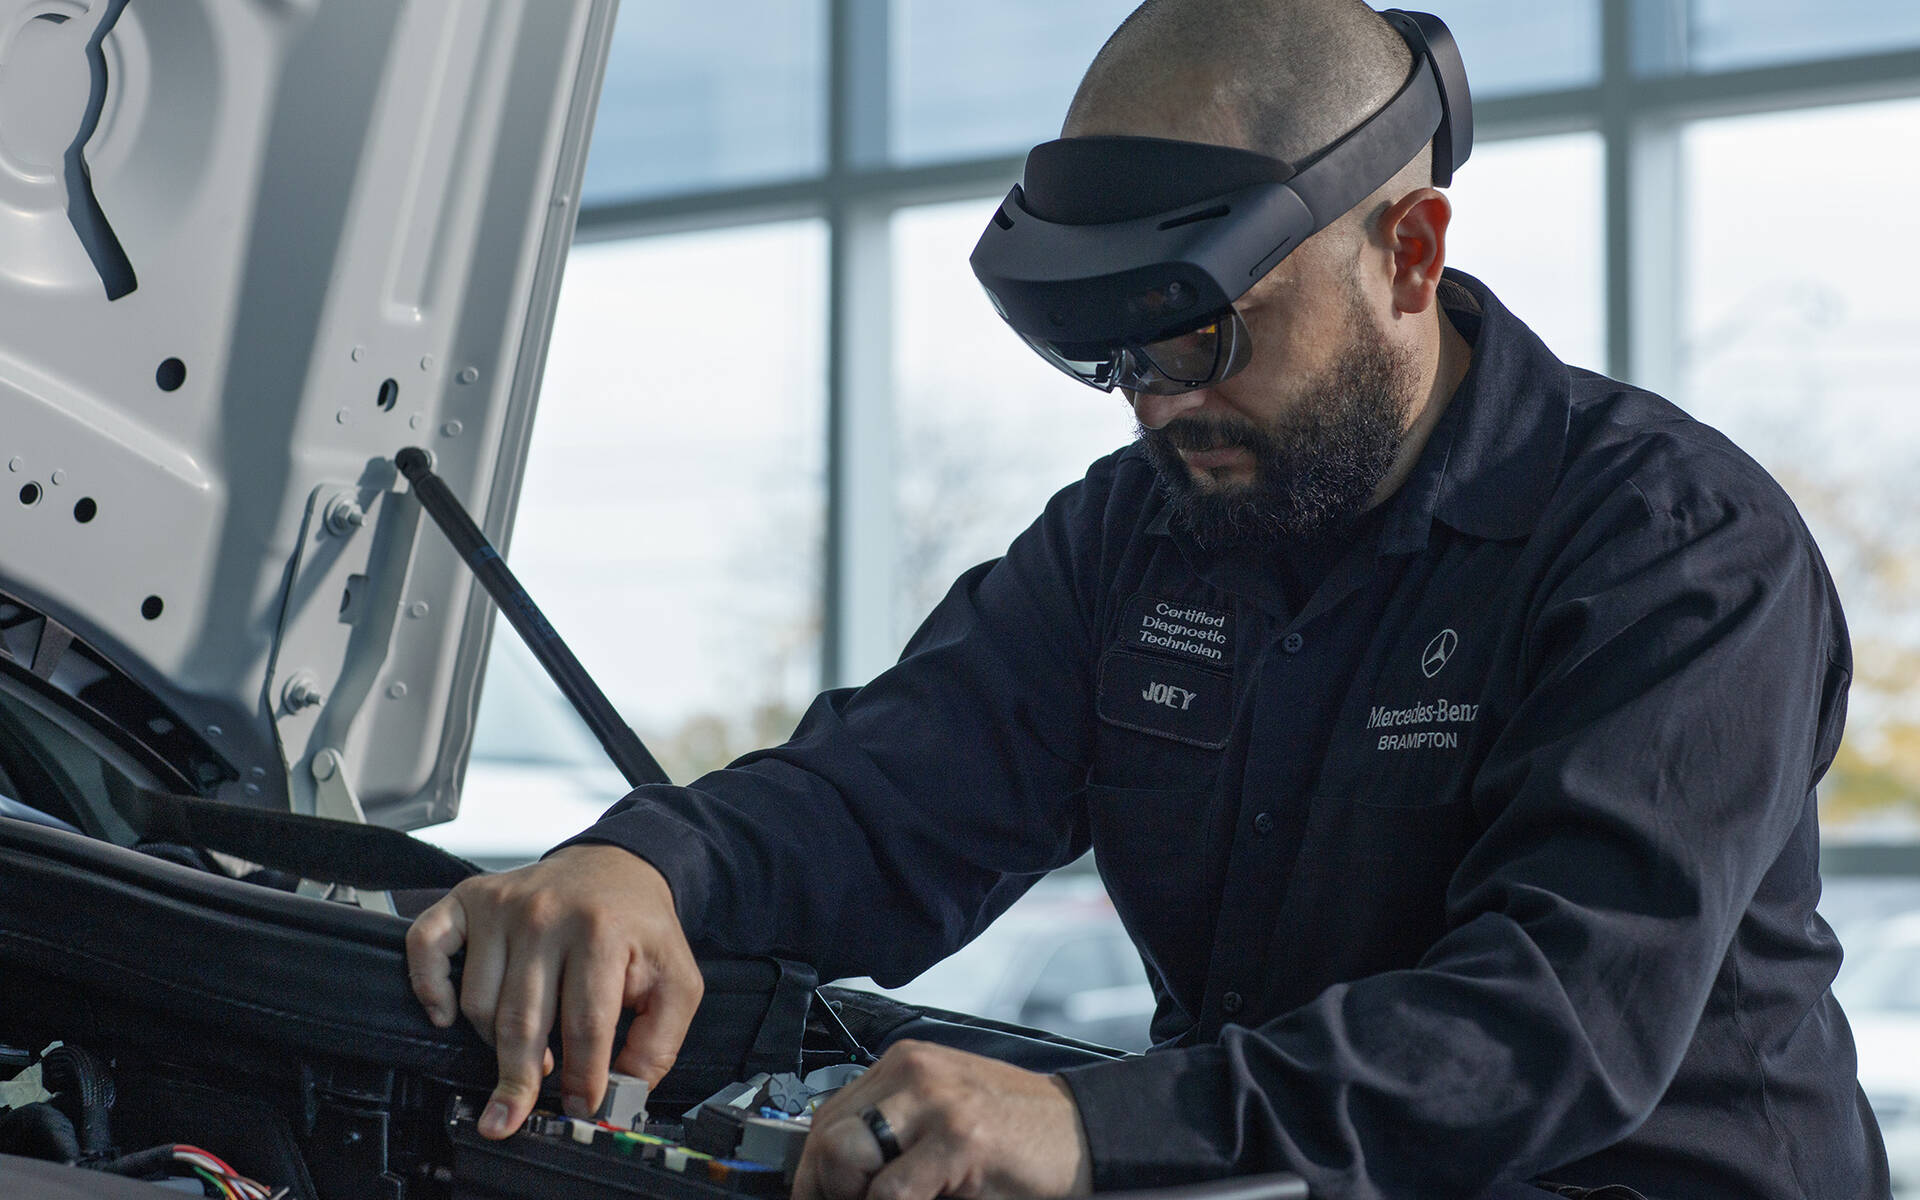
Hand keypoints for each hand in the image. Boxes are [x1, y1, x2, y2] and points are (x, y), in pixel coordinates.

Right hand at [405, 844, 703, 1138]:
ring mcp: (502, 905)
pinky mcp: (470, 899)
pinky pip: (426, 947)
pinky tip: (448, 1016)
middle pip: (522, 1020)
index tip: (581, 1108)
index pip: (585, 1024)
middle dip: (520, 1081)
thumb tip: (624, 1094)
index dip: (583, 1077)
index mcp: (602, 933)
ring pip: (478, 1002)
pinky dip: (429, 987)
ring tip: (526, 1048)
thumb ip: (657, 1043)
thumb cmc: (638, 928)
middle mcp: (546, 914)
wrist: (615, 867)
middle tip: (512, 1119)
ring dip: (495, 1041)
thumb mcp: (676, 981)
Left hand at [793, 1040, 1092, 1199]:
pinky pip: (891, 1192)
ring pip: (846, 1159)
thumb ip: (891, 1131)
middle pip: (826, 1137)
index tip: (818, 1199)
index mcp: (904, 1064)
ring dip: (859, 1199)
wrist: (1084, 1133)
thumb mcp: (941, 1117)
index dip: (812, 1174)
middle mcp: (914, 1072)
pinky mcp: (960, 1139)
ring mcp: (936, 1102)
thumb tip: (830, 1175)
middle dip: (828, 1191)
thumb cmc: (1016, 1134)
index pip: (825, 1117)